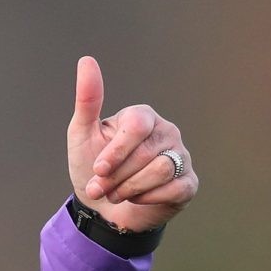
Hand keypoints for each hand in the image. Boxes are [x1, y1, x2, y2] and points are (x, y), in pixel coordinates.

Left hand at [67, 55, 197, 232]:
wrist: (103, 209)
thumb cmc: (93, 169)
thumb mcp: (82, 136)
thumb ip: (87, 100)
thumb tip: (86, 60)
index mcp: (142, 117)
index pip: (137, 126)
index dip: (116, 152)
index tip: (98, 169)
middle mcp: (166, 131)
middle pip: (145, 153)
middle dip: (116, 177)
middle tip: (101, 187)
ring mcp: (180, 156)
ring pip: (160, 170)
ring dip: (129, 189)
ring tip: (117, 193)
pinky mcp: (188, 182)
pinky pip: (172, 188)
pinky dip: (147, 199)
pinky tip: (138, 199)